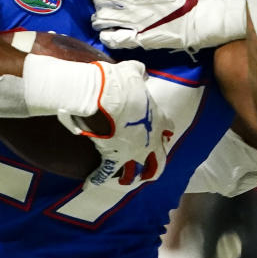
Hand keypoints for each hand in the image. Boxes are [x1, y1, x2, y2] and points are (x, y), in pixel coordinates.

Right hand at [57, 61, 172, 187]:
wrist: (104, 97)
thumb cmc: (120, 83)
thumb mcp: (133, 72)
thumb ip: (139, 73)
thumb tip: (140, 72)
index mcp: (156, 119)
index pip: (167, 126)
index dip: (164, 129)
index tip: (163, 132)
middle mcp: (149, 140)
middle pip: (159, 159)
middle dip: (155, 165)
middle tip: (151, 170)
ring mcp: (132, 152)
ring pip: (138, 171)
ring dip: (132, 177)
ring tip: (127, 181)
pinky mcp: (114, 157)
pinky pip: (104, 172)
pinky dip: (96, 179)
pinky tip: (89, 185)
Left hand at [93, 0, 245, 51]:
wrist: (212, 10)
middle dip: (103, 2)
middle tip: (113, 5)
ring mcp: (132, 20)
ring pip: (100, 19)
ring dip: (102, 19)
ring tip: (110, 21)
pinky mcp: (140, 39)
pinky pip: (112, 39)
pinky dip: (108, 37)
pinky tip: (111, 35)